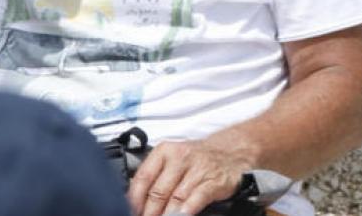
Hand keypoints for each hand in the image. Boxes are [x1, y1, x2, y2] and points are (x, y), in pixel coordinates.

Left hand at [127, 139, 251, 215]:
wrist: (231, 153)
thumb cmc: (196, 159)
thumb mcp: (173, 159)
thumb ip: (155, 175)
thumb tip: (134, 198)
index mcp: (164, 152)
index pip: (143, 177)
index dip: (134, 199)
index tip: (130, 211)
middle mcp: (180, 158)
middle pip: (158, 191)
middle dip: (148, 212)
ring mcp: (197, 169)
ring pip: (175, 197)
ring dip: (165, 215)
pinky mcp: (213, 181)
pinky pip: (196, 198)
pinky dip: (186, 210)